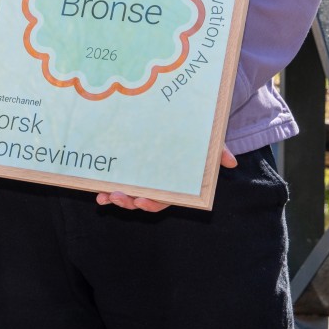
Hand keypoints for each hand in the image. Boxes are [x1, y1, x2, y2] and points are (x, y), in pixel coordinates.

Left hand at [95, 146, 236, 211]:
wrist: (186, 124)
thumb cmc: (198, 137)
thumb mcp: (209, 142)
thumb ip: (218, 151)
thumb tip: (230, 161)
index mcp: (176, 182)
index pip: (165, 199)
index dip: (153, 203)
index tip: (142, 202)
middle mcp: (159, 183)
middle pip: (143, 200)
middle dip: (129, 202)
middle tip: (116, 197)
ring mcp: (143, 177)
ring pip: (129, 195)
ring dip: (115, 198)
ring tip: (103, 196)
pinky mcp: (131, 169)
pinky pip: (119, 182)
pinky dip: (108, 188)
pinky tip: (97, 190)